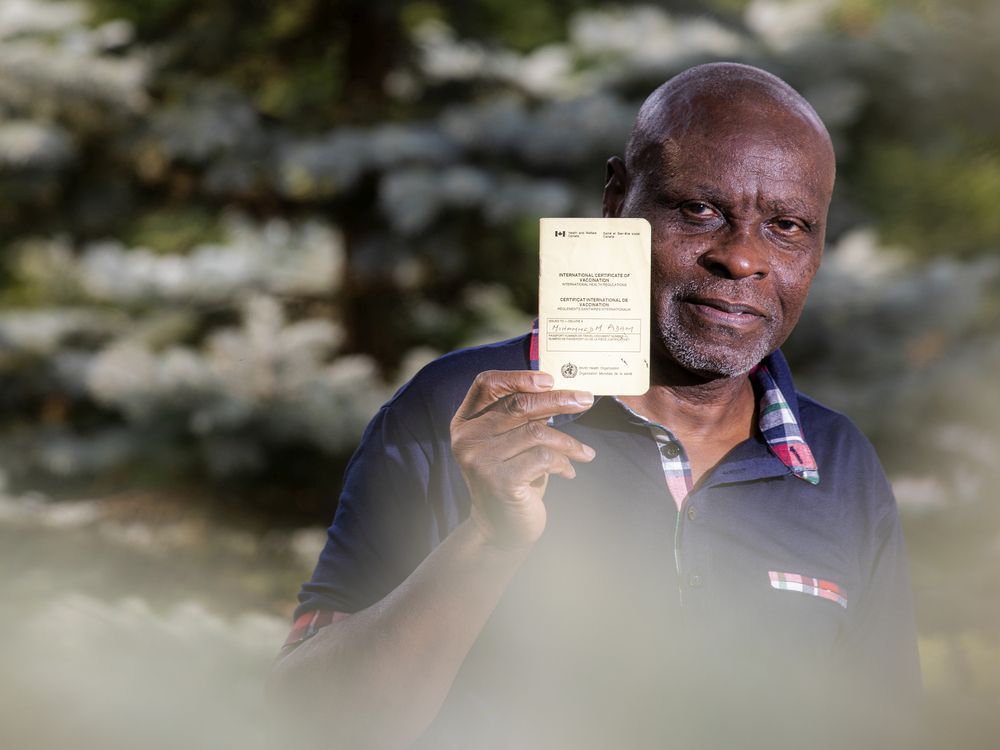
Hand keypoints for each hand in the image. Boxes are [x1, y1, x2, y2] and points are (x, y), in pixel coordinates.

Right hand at [450, 370, 595, 548]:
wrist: (501, 528)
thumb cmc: (513, 477)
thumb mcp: (510, 443)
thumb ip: (519, 416)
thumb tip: (559, 389)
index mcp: (465, 422)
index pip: (487, 383)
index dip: (519, 376)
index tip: (550, 379)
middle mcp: (467, 438)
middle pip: (519, 404)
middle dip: (558, 399)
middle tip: (585, 399)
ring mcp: (480, 460)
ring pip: (537, 432)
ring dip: (568, 441)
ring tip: (583, 452)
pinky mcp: (499, 480)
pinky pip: (543, 458)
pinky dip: (563, 462)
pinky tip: (569, 472)